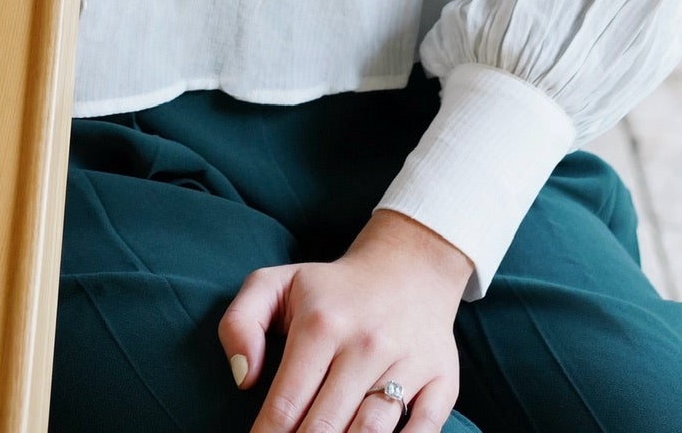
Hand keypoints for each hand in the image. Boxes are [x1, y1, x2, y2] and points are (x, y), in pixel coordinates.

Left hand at [219, 207, 470, 432]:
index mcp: (321, 324)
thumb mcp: (275, 284)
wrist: (410, 265)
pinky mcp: (441, 381)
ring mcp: (407, 365)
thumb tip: (242, 379)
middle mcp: (365, 346)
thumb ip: (240, 323)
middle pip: (324, 428)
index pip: (285, 406)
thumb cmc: (332, 288)